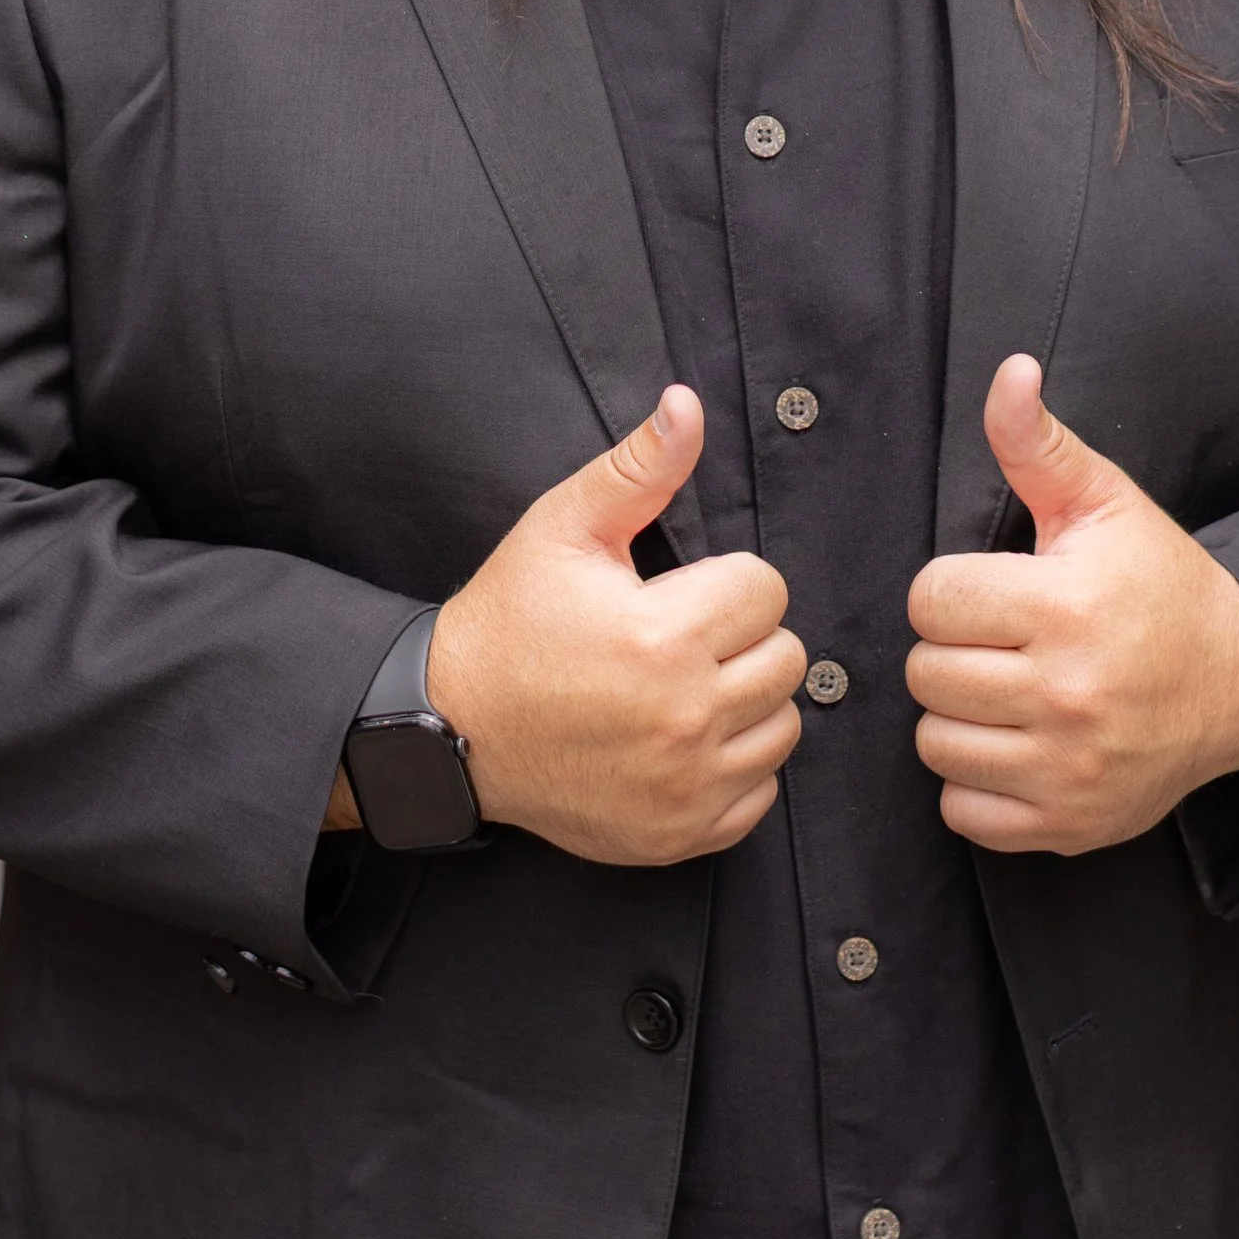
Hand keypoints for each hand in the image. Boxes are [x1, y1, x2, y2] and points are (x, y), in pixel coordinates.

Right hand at [422, 387, 805, 864]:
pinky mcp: (680, 835)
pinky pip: (761, 793)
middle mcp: (683, 719)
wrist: (451, 731)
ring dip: (746, 702)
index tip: (676, 593)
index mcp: (661, 638)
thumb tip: (687, 404)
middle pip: (788, 658)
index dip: (725, 580)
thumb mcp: (562, 529)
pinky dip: (734, 766)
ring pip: (784, 726)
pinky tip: (679, 740)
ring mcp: (684, 787)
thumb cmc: (510, 622)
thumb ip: (638, 468)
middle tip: (678, 638)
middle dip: (741, 638)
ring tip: (680, 686)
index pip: (769, 588)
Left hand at [905, 355, 1238, 854]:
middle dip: (954, 651)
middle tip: (1004, 642)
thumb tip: (1009, 372)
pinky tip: (1017, 746)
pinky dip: (976, 786)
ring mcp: (1070, 770)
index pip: (931, 600)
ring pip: (934, 745)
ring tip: (1009, 691)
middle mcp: (1069, 695)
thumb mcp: (1105, 503)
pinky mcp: (1071, 826)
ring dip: (959, 719)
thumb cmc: (1160, 586)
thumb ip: (1038, 443)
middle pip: (926, 673)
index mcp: (1068, 607)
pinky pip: (963, 812)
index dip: (952, 589)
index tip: (995, 591)